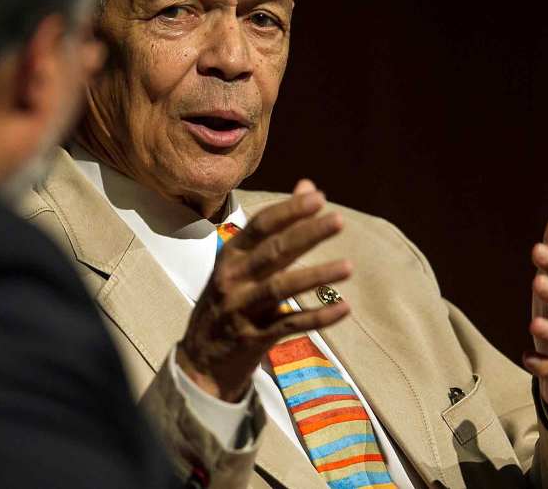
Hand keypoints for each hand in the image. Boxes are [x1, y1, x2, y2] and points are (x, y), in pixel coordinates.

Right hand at [176, 180, 351, 401]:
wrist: (199, 361)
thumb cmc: (227, 302)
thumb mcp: (241, 264)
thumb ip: (276, 229)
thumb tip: (308, 187)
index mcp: (229, 256)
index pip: (260, 226)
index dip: (289, 211)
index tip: (319, 197)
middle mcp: (232, 279)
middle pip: (273, 252)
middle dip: (307, 234)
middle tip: (339, 220)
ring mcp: (240, 310)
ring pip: (281, 288)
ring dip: (316, 276)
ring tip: (348, 267)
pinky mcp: (252, 339)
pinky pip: (289, 325)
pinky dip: (318, 317)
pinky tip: (343, 308)